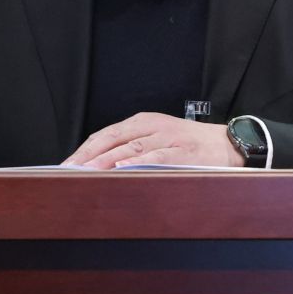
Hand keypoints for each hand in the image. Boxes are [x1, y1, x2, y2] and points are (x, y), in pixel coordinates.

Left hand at [62, 113, 245, 168]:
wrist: (227, 143)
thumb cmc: (189, 145)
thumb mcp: (158, 139)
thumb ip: (132, 148)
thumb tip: (100, 168)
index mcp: (142, 122)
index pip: (105, 134)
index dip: (84, 150)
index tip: (66, 166)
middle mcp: (152, 126)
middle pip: (112, 139)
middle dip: (88, 156)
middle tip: (69, 171)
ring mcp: (167, 137)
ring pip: (130, 147)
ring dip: (107, 161)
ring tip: (87, 172)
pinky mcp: (181, 150)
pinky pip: (156, 156)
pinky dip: (138, 162)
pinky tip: (122, 169)